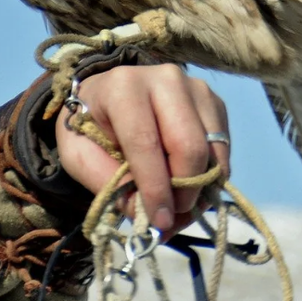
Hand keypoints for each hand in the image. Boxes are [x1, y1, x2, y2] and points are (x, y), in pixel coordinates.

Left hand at [55, 64, 229, 232]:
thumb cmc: (89, 125)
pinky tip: (188, 186)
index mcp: (124, 86)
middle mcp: (166, 79)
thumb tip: (144, 213)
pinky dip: (210, 177)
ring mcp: (196, 88)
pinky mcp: (214, 102)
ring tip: (177, 207)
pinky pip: (222, 149)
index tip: (159, 221)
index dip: (154, 187)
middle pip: (188, 145)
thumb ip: (107, 183)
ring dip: (200, 190)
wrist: (108, 94)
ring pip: (212, 150)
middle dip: (183, 191)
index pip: (145, 141)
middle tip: (170, 217)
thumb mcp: (79, 155)